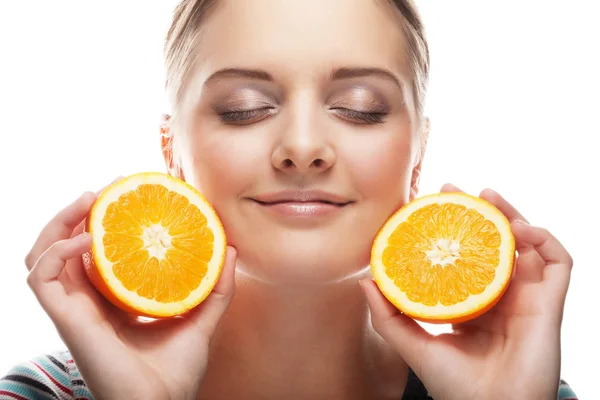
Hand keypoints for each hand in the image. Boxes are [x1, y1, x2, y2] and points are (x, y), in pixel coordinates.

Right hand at [24, 179, 236, 399]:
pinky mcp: (67, 320)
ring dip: (58, 225)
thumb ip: (216, 286)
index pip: (95, 257)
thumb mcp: (202, 318)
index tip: (122, 200)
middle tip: (99, 193)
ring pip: (42, 257)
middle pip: (63, 250)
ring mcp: (75, 311)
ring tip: (87, 203)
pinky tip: (88, 240)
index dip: (100, 226)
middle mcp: (89, 303)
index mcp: (113, 302)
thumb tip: (230, 248)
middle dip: (74, 216)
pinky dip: (57, 252)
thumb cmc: (177, 372)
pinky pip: (42, 279)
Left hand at [361, 185, 572, 399]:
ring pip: (526, 245)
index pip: (464, 256)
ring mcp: (527, 298)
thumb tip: (365, 280)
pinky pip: (558, 263)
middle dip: (478, 212)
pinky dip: (544, 239)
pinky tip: (520, 229)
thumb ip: (387, 315)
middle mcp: (500, 296)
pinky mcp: (550, 304)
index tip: (431, 206)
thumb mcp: (413, 344)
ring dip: (511, 215)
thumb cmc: (454, 385)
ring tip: (488, 195)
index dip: (452, 230)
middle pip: (494, 243)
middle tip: (456, 189)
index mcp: (472, 303)